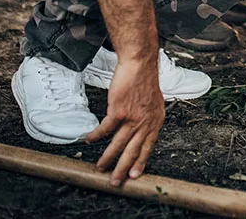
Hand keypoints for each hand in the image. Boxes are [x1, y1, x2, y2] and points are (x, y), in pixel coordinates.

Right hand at [86, 55, 164, 185]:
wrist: (140, 64)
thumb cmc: (144, 79)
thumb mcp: (153, 102)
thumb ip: (147, 117)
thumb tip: (140, 128)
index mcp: (155, 120)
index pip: (148, 146)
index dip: (141, 161)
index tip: (135, 175)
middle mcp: (146, 122)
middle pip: (133, 150)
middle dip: (123, 168)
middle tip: (116, 181)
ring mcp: (133, 118)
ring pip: (118, 144)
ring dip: (108, 157)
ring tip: (100, 167)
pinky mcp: (119, 111)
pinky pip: (105, 129)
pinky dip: (96, 135)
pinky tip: (90, 140)